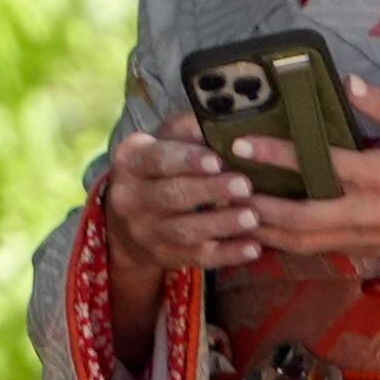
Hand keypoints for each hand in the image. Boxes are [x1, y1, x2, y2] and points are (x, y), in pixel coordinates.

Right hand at [99, 111, 267, 278]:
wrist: (127, 221)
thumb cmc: (160, 169)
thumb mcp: (163, 141)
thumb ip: (188, 129)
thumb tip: (221, 122)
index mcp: (131, 161)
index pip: (158, 160)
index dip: (188, 160)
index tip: (216, 160)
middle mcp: (130, 198)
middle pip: (173, 195)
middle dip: (211, 191)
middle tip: (245, 186)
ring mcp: (146, 232)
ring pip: (186, 230)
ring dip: (221, 224)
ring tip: (253, 216)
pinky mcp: (163, 256)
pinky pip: (197, 258)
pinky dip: (227, 254)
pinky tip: (252, 248)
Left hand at [248, 82, 379, 259]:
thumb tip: (347, 83)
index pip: (321, 166)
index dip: (278, 157)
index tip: (243, 146)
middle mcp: (374, 212)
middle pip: (301, 222)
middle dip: (258, 210)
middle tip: (224, 192)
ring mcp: (373, 236)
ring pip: (308, 244)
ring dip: (268, 234)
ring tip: (234, 216)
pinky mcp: (375, 248)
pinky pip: (324, 249)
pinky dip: (292, 243)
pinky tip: (269, 231)